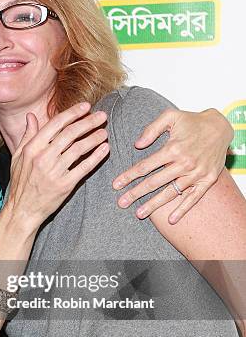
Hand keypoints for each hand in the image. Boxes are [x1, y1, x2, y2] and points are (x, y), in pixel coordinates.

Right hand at [6, 102, 108, 228]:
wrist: (22, 210)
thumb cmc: (20, 183)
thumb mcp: (18, 157)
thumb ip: (27, 136)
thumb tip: (31, 116)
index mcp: (32, 148)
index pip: (55, 124)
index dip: (72, 113)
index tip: (85, 107)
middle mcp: (43, 158)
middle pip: (70, 134)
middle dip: (88, 122)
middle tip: (102, 116)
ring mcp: (54, 172)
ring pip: (79, 149)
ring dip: (94, 138)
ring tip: (104, 132)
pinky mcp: (65, 185)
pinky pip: (84, 167)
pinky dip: (96, 157)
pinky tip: (104, 149)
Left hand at [113, 108, 232, 223]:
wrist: (220, 127)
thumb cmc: (193, 121)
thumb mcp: (171, 116)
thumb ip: (152, 129)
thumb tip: (137, 144)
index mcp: (173, 149)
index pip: (145, 166)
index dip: (129, 176)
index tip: (116, 185)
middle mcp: (184, 163)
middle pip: (154, 182)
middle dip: (136, 193)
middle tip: (121, 203)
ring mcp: (196, 173)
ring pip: (171, 193)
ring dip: (154, 204)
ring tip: (139, 213)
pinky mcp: (207, 180)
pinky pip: (193, 198)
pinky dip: (182, 209)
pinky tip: (171, 219)